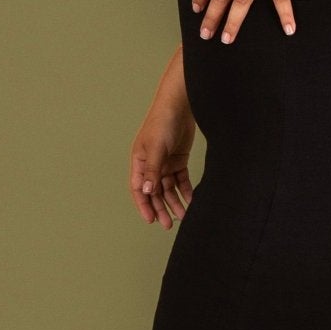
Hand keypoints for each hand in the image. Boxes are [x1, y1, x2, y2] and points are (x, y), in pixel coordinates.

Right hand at [130, 104, 196, 228]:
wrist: (180, 105)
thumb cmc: (162, 122)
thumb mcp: (156, 148)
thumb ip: (152, 170)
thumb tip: (147, 192)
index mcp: (139, 162)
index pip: (139, 189)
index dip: (144, 205)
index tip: (151, 220)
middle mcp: (151, 165)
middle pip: (155, 192)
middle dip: (161, 208)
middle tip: (169, 224)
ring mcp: (165, 163)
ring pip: (169, 189)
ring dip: (174, 202)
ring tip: (183, 216)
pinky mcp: (179, 160)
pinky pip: (181, 180)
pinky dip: (186, 191)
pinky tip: (191, 201)